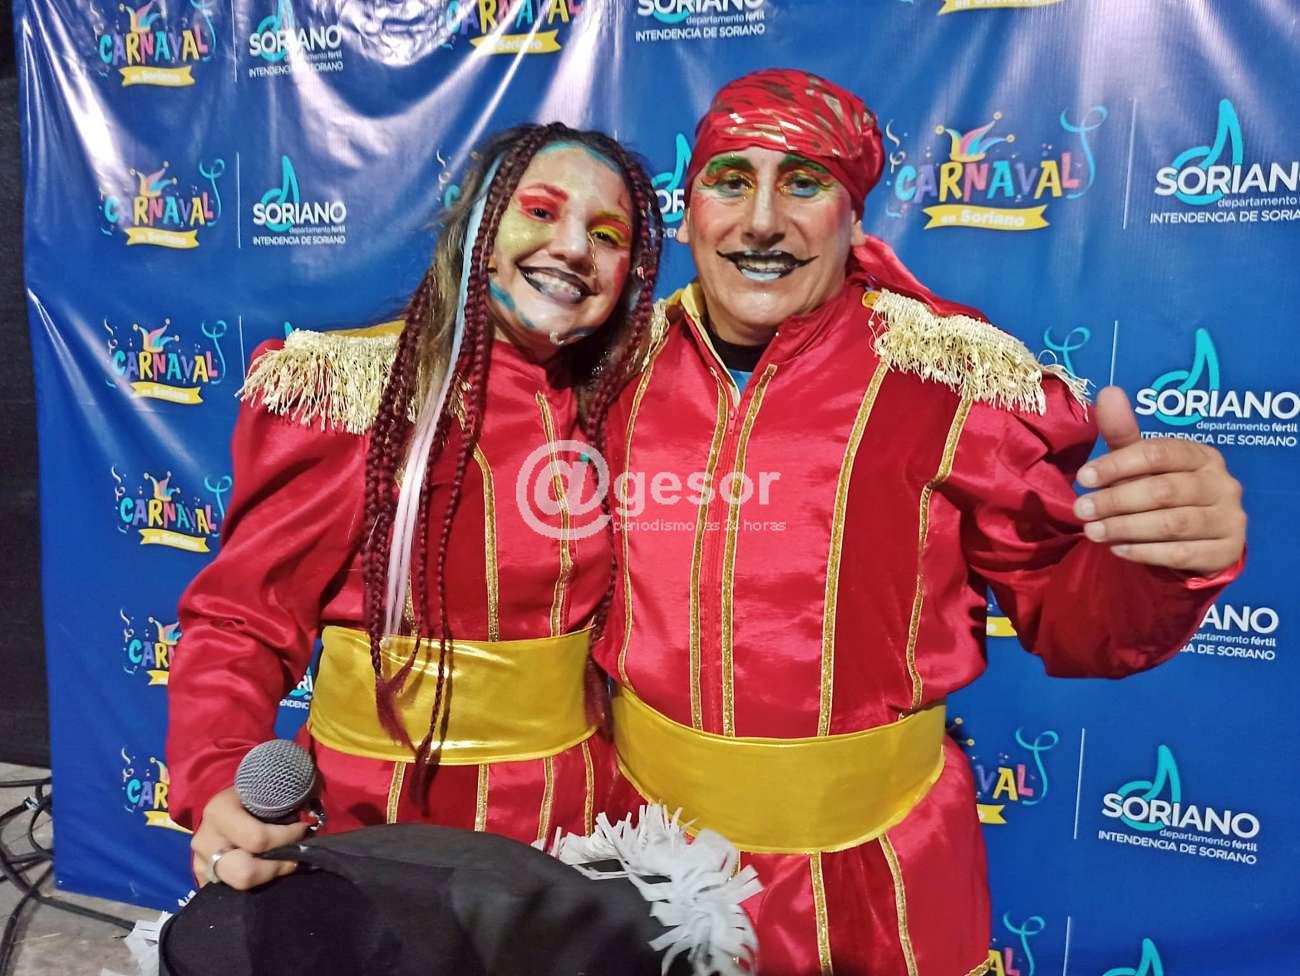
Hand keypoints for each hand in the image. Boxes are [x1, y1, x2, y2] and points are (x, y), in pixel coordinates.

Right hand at [190, 787, 309, 889]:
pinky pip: (229, 891)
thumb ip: (284, 805)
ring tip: (280, 864)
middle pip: (244, 873)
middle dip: (276, 868)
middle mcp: (205, 840)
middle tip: (293, 859)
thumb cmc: (252, 793)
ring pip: (237, 886)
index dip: (287, 839)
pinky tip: (264, 871)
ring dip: (265, 877)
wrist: (226, 802)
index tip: (304, 830)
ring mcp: (200, 862)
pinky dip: (252, 884)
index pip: (258, 839)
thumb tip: (309, 827)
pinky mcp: (202, 877)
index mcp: (220, 812)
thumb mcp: (265, 790)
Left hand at [1072, 386, 1244, 574]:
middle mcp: (1223, 484)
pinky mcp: (1227, 552)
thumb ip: (1123, 434)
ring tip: (1092, 532)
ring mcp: (1230, 519)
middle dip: (1116, 500)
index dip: (1117, 464)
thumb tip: (1108, 391)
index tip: (1082, 478)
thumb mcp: (1142, 464)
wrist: (1200, 540)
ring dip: (1126, 528)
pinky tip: (1118, 550)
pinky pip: (1183, 554)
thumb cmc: (1164, 493)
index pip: (1158, 453)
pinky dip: (1146, 552)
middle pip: (1164, 490)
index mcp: (1202, 455)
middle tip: (1080, 510)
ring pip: (1173, 524)